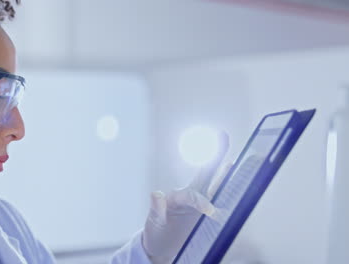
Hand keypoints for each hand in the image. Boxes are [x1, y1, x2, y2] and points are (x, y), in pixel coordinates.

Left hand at [142, 132, 229, 263]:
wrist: (160, 248)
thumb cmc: (155, 234)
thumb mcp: (153, 223)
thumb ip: (156, 209)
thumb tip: (156, 193)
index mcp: (176, 197)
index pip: (192, 195)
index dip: (202, 202)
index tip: (212, 212)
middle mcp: (189, 196)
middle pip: (205, 174)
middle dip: (215, 156)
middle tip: (223, 135)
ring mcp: (199, 204)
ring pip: (215, 184)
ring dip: (225, 172)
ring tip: (236, 158)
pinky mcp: (206, 214)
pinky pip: (220, 201)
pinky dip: (229, 192)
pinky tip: (236, 181)